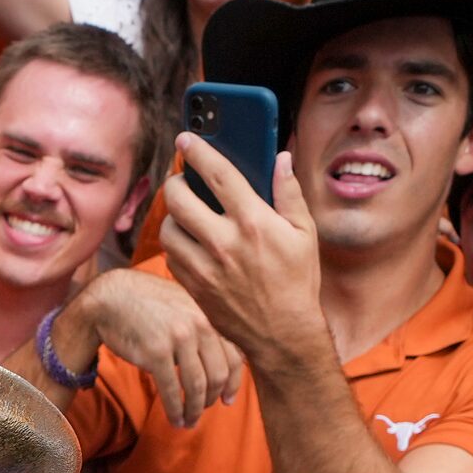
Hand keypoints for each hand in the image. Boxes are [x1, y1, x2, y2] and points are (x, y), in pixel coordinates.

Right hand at [67, 267, 243, 425]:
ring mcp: (179, 339)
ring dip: (194, 410)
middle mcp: (200, 325)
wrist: (112, 297)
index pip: (235, 356)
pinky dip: (175, 411)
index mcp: (210, 316)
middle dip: (212, 399)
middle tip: (202, 410)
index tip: (227, 400)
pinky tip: (175, 420)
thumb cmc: (148, 303)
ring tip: (189, 422)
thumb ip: (205, 327)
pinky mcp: (156, 353)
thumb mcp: (185, 305)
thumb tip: (223, 358)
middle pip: (218, 375)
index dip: (234, 384)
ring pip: (197, 386)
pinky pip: (172, 390)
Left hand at [159, 141, 324, 373]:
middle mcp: (225, 242)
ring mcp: (205, 267)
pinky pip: (171, 255)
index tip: (186, 138)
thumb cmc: (297, 281)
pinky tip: (190, 239)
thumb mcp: (304, 233)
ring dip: (172, 215)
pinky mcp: (193, 286)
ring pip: (168, 228)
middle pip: (179, 199)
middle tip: (181, 179)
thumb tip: (280, 158)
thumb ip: (289, 193)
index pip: (219, 175)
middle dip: (175, 182)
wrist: (281, 334)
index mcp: (254, 222)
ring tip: (186, 211)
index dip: (199, 151)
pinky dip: (176, 242)